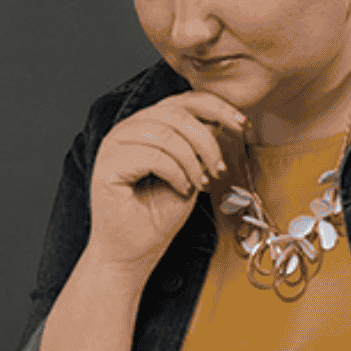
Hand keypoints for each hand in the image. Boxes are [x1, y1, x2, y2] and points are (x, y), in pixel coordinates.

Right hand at [88, 91, 247, 270]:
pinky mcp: (107, 165)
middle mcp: (127, 129)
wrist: (134, 250)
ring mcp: (114, 145)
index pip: (184, 101)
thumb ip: (199, 145)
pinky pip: (153, 155)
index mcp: (146, 125)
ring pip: (166, 134)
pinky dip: (177, 173)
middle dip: (208, 142)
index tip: (242, 125)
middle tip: (220, 170)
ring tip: (200, 183)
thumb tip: (220, 121)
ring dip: (193, 160)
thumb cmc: (157, 215)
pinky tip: (182, 188)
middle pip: (177, 113)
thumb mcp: (191, 172)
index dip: (217, 107)